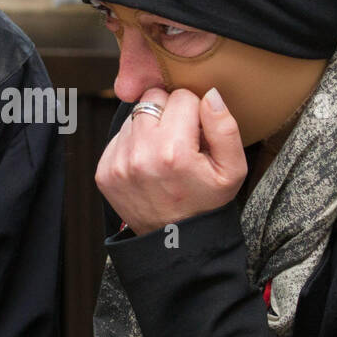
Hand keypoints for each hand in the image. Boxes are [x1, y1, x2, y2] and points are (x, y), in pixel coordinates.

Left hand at [95, 86, 247, 234]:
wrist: (174, 242)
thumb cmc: (207, 203)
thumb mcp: (233, 170)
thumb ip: (225, 128)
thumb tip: (210, 94)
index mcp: (173, 152)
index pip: (182, 97)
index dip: (195, 111)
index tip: (198, 134)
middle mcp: (140, 154)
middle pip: (153, 98)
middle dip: (169, 113)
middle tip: (180, 140)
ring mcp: (117, 163)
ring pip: (134, 115)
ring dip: (150, 127)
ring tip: (164, 154)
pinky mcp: (104, 170)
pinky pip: (119, 135)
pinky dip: (134, 143)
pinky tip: (148, 163)